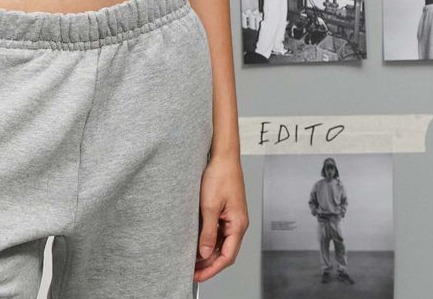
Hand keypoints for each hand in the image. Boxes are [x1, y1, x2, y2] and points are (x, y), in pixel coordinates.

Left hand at [194, 154, 248, 283]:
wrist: (223, 155)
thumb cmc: (220, 175)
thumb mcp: (209, 206)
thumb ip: (208, 232)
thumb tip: (205, 253)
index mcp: (238, 224)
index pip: (227, 256)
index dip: (212, 269)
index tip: (198, 276)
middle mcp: (239, 223)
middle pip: (226, 252)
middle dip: (210, 264)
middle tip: (193, 271)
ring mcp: (234, 217)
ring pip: (223, 243)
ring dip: (209, 253)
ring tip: (193, 260)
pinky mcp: (228, 211)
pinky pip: (221, 232)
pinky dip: (210, 240)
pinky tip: (200, 242)